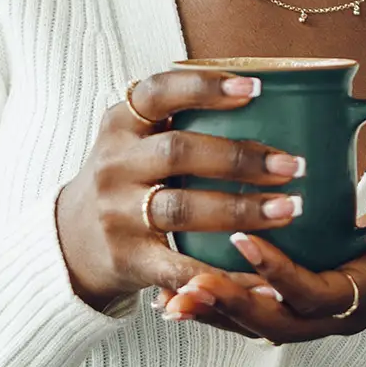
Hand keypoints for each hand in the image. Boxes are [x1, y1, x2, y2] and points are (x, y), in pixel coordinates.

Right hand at [54, 69, 309, 311]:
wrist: (73, 241)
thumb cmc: (126, 179)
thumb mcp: (134, 139)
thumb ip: (179, 117)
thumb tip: (266, 91)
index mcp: (120, 125)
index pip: (158, 93)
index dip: (204, 87)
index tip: (255, 88)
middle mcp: (114, 165)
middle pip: (178, 152)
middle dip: (240, 158)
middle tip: (293, 165)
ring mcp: (118, 214)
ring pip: (183, 208)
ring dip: (241, 209)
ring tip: (289, 209)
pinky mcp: (128, 259)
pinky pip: (181, 267)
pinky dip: (224, 275)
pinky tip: (263, 279)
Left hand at [157, 178, 365, 343]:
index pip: (315, 294)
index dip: (278, 273)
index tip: (243, 240)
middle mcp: (338, 315)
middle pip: (276, 324)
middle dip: (228, 307)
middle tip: (184, 287)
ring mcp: (318, 316)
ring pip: (259, 326)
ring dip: (215, 314)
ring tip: (168, 300)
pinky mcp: (301, 305)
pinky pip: (256, 313)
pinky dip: (219, 308)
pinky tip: (179, 294)